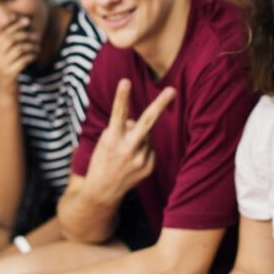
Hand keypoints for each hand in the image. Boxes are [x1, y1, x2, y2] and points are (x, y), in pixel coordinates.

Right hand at [0, 17, 38, 92]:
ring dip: (31, 46)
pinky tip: (35, 56)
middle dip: (26, 35)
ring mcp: (1, 66)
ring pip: (19, 48)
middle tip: (36, 37)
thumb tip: (15, 21)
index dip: (15, 25)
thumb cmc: (7, 71)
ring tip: (37, 48)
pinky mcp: (10, 74)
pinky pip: (24, 60)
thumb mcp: (3, 57)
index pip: (3, 32)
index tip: (27, 21)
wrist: (4, 93)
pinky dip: (32, 56)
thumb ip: (7, 42)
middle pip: (11, 38)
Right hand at [83, 79, 175, 201]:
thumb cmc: (102, 160)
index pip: (118, 114)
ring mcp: (141, 160)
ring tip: (125, 152)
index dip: (122, 97)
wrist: (103, 192)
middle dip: (160, 104)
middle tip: (172, 90)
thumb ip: (122, 128)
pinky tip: (132, 161)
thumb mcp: (105, 142)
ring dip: (138, 138)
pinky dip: (142, 150)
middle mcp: (128, 149)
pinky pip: (150, 148)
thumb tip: (137, 122)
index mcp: (112, 141)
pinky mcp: (149, 167)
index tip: (125, 81)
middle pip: (147, 122)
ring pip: (146, 135)